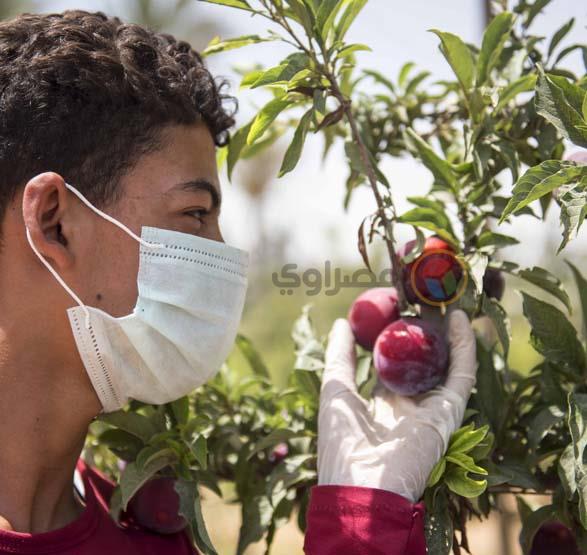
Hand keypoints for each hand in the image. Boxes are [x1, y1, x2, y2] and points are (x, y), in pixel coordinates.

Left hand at [317, 309, 476, 501]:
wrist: (360, 485)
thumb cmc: (341, 440)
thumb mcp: (335, 388)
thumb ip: (340, 356)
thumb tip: (341, 323)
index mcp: (382, 402)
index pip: (394, 361)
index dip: (396, 333)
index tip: (396, 304)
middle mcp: (409, 403)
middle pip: (422, 358)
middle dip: (425, 328)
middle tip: (425, 293)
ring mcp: (431, 408)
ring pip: (445, 362)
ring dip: (448, 331)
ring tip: (445, 297)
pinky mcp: (449, 413)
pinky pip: (461, 374)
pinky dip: (463, 347)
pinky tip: (459, 319)